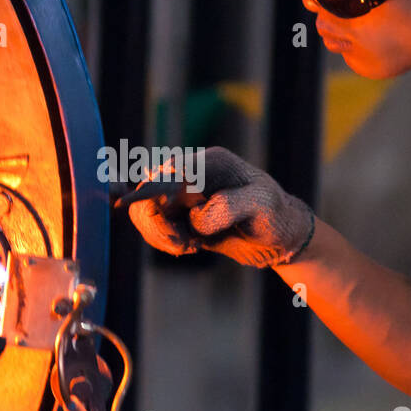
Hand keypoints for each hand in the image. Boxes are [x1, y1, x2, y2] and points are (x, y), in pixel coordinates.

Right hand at [126, 146, 314, 268]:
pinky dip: (164, 242)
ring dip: (160, 235)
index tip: (131, 208)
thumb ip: (228, 206)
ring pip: (145, 212)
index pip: (167, 172)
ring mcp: (182, 195)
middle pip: (146, 192)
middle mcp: (190, 174)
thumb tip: (194, 216)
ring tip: (189, 247)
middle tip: (182, 245)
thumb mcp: (260, 206)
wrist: (279, 236)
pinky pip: (153, 228)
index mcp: (209, 163)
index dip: (147, 190)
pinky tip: (190, 246)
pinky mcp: (180, 216)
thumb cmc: (275, 215)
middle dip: (156, 223)